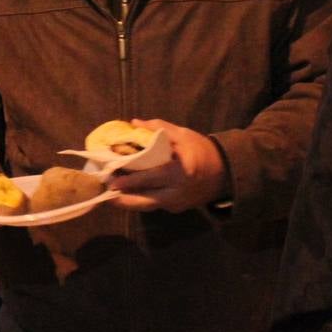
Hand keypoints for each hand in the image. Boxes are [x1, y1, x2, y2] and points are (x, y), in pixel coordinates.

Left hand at [109, 119, 229, 212]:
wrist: (226, 173)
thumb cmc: (202, 150)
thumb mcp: (183, 134)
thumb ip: (159, 128)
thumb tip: (134, 123)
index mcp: (180, 170)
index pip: (153, 176)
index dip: (132, 180)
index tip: (114, 180)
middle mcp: (178, 190)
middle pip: (146, 197)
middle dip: (123, 194)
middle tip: (105, 188)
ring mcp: (177, 202)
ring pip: (148, 206)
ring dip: (127, 203)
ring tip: (109, 196)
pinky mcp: (176, 208)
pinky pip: (155, 205)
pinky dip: (139, 201)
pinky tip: (124, 195)